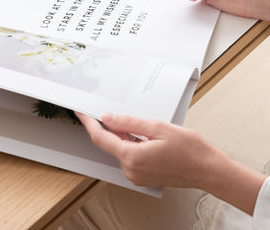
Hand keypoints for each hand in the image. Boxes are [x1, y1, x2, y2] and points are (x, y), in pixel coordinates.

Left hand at [76, 112, 218, 187]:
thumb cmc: (190, 149)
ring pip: (121, 149)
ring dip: (125, 135)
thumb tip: (108, 118)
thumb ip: (129, 123)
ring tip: (145, 127)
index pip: (101, 138)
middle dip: (113, 127)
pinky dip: (132, 144)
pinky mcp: (143, 176)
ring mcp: (137, 175)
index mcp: (132, 157)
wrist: (209, 169)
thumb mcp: (157, 127)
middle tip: (123, 113)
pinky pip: (130, 156)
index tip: (81, 113)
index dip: (89, 123)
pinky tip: (146, 137)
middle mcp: (131, 170)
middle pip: (111, 143)